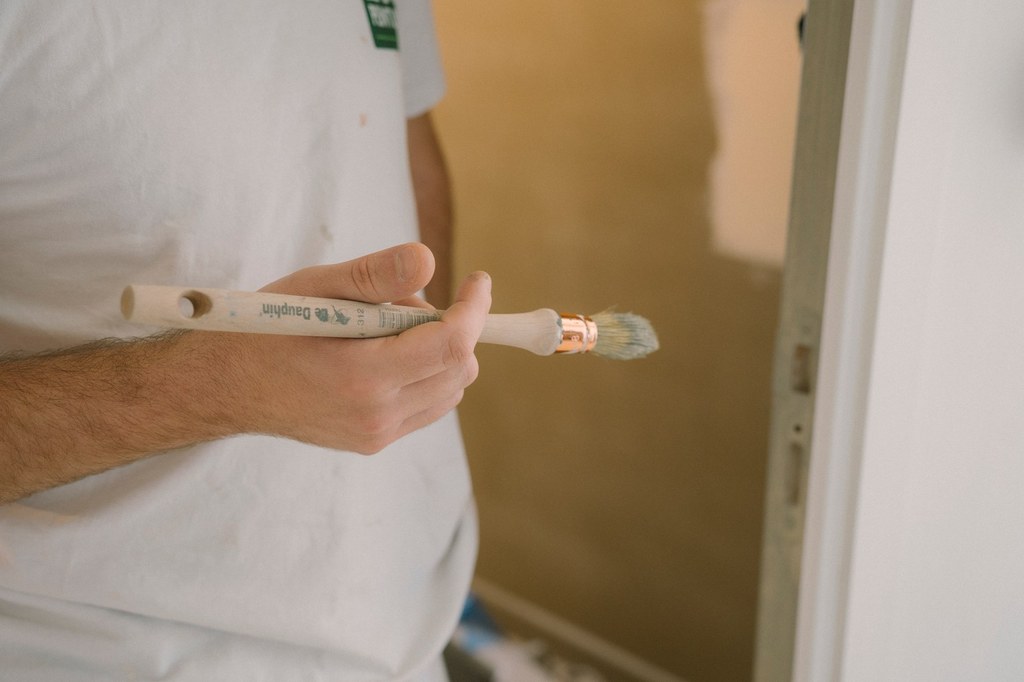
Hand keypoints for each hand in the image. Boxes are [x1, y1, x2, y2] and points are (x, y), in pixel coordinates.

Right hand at [215, 243, 490, 452]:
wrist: (226, 386)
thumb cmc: (267, 327)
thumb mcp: (315, 288)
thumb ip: (375, 276)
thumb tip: (429, 259)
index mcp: (361, 375)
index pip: (451, 344)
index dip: (474, 308)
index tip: (478, 281)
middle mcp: (375, 414)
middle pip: (459, 368)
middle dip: (457, 327)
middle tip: (409, 302)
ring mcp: (376, 434)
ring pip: (449, 389)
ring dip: (442, 352)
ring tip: (390, 329)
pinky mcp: (374, 441)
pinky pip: (428, 406)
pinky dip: (427, 375)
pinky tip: (388, 354)